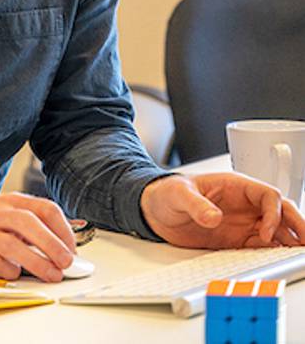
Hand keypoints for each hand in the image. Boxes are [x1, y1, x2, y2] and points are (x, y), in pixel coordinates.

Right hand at [0, 192, 75, 281]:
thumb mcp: (1, 211)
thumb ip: (28, 223)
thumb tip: (59, 242)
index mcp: (9, 201)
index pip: (44, 208)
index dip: (63, 229)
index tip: (71, 246)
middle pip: (31, 224)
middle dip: (54, 244)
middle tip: (67, 262)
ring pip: (15, 245)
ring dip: (38, 262)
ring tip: (52, 274)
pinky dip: (10, 270)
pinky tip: (16, 274)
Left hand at [140, 172, 304, 248]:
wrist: (155, 210)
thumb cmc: (167, 192)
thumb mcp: (178, 194)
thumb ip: (196, 204)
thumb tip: (212, 216)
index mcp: (235, 186)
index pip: (267, 195)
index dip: (273, 213)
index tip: (264, 231)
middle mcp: (244, 204)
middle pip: (280, 211)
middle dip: (297, 224)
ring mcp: (243, 222)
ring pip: (277, 230)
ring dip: (290, 240)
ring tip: (301, 253)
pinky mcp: (237, 240)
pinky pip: (263, 246)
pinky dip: (275, 252)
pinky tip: (282, 259)